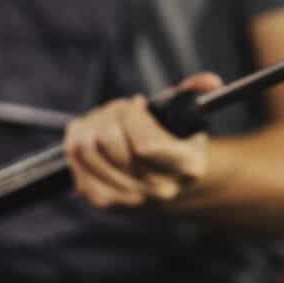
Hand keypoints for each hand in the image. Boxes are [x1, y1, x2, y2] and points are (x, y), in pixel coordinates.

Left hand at [64, 72, 222, 208]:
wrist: (173, 183)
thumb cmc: (178, 145)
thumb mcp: (191, 118)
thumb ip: (196, 93)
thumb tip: (209, 81)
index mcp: (186, 166)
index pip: (144, 145)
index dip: (133, 116)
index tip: (139, 104)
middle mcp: (158, 189)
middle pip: (108, 140)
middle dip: (112, 112)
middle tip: (122, 108)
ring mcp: (129, 199)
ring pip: (85, 148)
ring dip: (91, 124)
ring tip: (107, 119)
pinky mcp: (104, 201)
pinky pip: (74, 163)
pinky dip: (76, 141)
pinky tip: (92, 135)